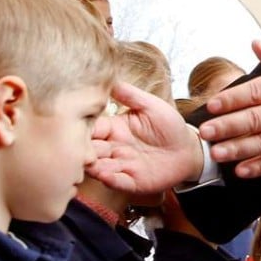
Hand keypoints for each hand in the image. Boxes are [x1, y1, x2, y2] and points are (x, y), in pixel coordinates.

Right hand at [86, 81, 202, 193]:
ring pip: (101, 167)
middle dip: (84, 150)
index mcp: (114, 128)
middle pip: (92, 149)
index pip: (93, 127)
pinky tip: (106, 175)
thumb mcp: (150, 105)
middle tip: (77, 148)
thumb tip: (110, 78)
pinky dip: (111, 180)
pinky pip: (119, 182)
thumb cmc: (169, 125)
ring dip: (94, 167)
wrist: (188, 148)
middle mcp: (114, 147)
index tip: (73, 125)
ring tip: (90, 163)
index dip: (83, 127)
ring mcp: (122, 165)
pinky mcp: (134, 181)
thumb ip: (129, 94)